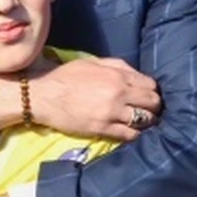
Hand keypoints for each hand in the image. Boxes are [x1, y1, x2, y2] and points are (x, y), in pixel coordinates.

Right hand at [8, 57, 160, 140]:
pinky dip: (135, 134)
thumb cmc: (65, 77)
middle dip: (154, 106)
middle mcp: (118, 93)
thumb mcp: (92, 62)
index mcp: (117, 75)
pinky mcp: (102, 128)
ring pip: (145, 120)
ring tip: (143, 122)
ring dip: (147, 121)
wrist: (42, 96)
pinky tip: (132, 132)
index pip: (150, 85)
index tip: (147, 95)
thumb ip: (117, 65)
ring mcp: (111, 113)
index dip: (151, 91)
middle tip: (148, 109)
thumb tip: (137, 74)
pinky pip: (129, 135)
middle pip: (152, 102)